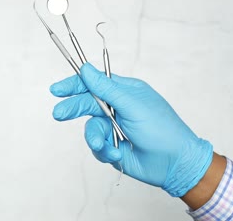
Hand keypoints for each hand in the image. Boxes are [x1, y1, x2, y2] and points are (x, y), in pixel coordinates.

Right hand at [50, 63, 212, 196]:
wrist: (174, 163)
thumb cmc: (161, 128)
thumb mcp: (132, 105)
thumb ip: (106, 88)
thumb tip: (86, 69)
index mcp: (124, 92)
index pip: (94, 83)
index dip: (74, 84)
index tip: (57, 89)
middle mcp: (117, 108)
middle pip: (86, 104)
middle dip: (73, 108)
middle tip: (59, 113)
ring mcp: (114, 128)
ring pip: (90, 128)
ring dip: (95, 137)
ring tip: (103, 144)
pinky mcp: (112, 146)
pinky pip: (97, 147)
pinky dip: (105, 150)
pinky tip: (117, 153)